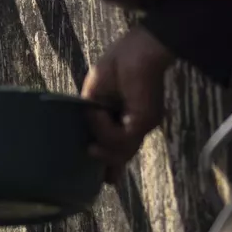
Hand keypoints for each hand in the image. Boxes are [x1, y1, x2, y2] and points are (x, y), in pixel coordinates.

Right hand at [81, 26, 175, 182]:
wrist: (137, 51)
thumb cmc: (116, 65)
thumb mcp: (95, 96)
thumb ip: (92, 118)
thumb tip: (87, 138)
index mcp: (127, 117)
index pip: (120, 145)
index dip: (112, 162)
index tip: (108, 180)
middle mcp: (138, 124)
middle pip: (123, 153)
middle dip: (111, 165)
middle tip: (104, 177)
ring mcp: (143, 124)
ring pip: (120, 151)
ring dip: (100, 136)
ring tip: (93, 116)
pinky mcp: (144, 121)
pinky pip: (121, 138)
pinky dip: (104, 129)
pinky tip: (99, 113)